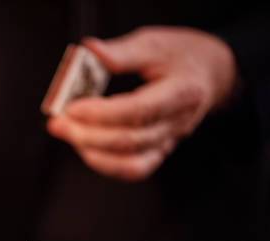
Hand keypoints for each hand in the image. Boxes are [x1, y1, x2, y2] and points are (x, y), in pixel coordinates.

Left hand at [47, 26, 236, 181]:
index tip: (72, 108)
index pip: (138, 111)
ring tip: (69, 135)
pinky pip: (134, 170)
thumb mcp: (156, 43)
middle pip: (130, 141)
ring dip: (94, 154)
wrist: (211, 74)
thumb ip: (122, 51)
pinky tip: (86, 149)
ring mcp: (168, 142)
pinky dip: (107, 165)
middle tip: (58, 123)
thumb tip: (90, 51)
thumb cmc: (184, 56)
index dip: (102, 113)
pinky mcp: (158, 151)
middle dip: (87, 135)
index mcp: (181, 92)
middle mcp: (176, 123)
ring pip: (132, 164)